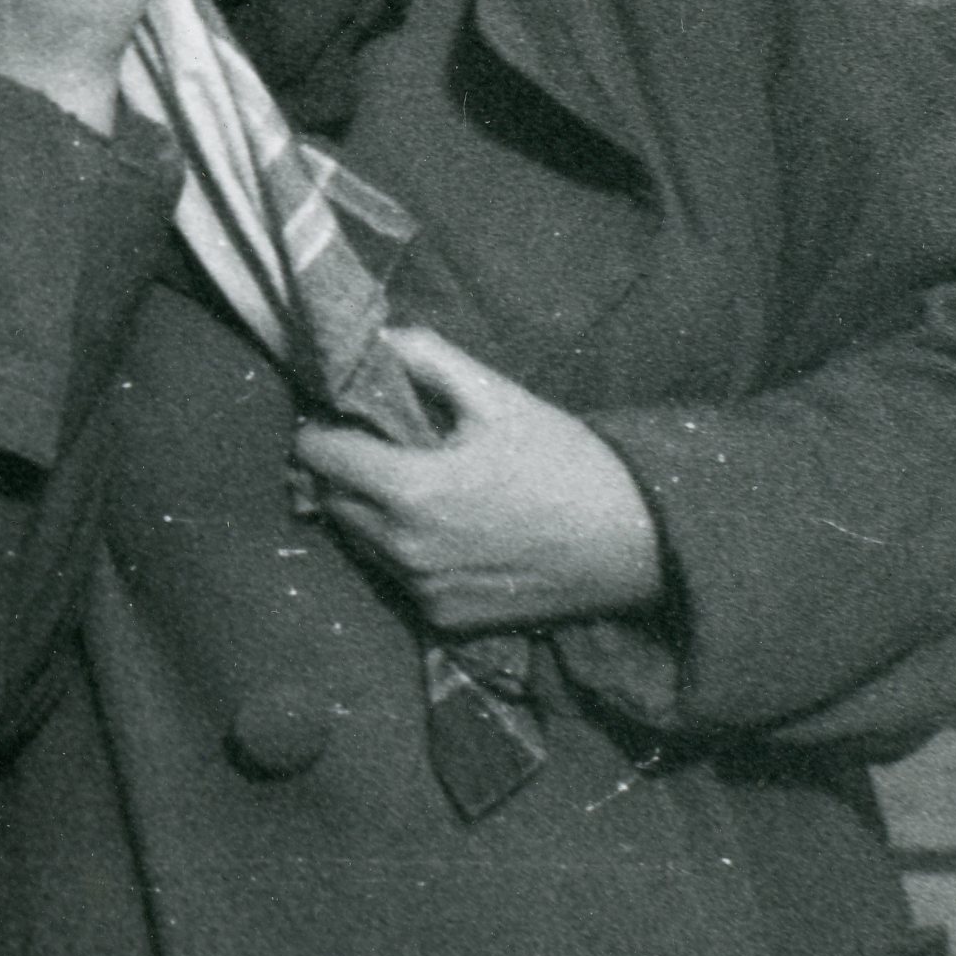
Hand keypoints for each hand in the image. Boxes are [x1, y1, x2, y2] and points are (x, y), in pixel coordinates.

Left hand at [292, 327, 668, 634]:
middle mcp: (404, 547)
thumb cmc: (568, 461)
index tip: (343, 415)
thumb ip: (427, 359)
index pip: (316, 455)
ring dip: (370, 511)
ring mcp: (422, 589)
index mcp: (410, 489)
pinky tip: (449, 528)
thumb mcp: (499, 397)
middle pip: (330, 498)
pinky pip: (396, 576)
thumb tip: (373, 336)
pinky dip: (404, 550)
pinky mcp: (443, 618)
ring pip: (358, 540)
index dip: (321, 428)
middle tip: (382, 446)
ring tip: (420, 485)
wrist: (639, 542)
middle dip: (343, 469)